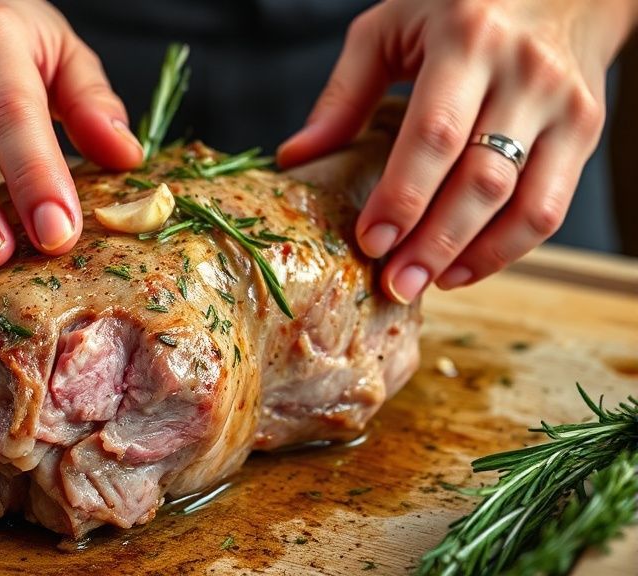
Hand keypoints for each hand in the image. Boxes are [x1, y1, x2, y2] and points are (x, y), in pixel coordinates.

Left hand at [277, 0, 635, 302]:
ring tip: (425, 283)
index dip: (402, 196)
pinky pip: (551, 208)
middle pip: (480, 179)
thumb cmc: (459, 6)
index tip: (370, 241)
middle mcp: (524, 73)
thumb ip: (344, 94)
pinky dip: (508, 250)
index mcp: (467, 41)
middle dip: (433, 243)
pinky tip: (464, 269)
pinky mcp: (585, 130)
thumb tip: (296, 158)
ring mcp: (564, 104)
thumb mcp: (390, 29)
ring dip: (472, 256)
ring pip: (524, 203)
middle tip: (394, 283)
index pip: (433, 135)